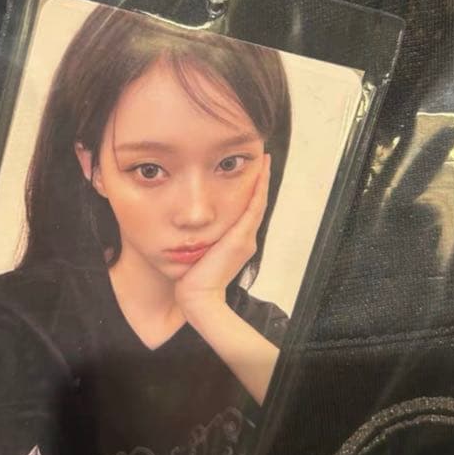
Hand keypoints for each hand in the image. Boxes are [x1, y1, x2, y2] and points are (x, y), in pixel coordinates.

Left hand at [175, 153, 270, 325]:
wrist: (197, 297)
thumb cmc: (192, 278)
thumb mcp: (198, 252)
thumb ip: (201, 238)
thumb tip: (189, 225)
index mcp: (237, 242)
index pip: (247, 210)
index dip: (251, 190)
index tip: (251, 169)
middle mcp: (246, 239)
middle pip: (256, 203)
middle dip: (259, 180)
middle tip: (261, 157)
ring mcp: (246, 238)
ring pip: (257, 202)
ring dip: (261, 180)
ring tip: (263, 159)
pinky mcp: (242, 238)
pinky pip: (254, 206)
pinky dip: (258, 187)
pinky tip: (259, 170)